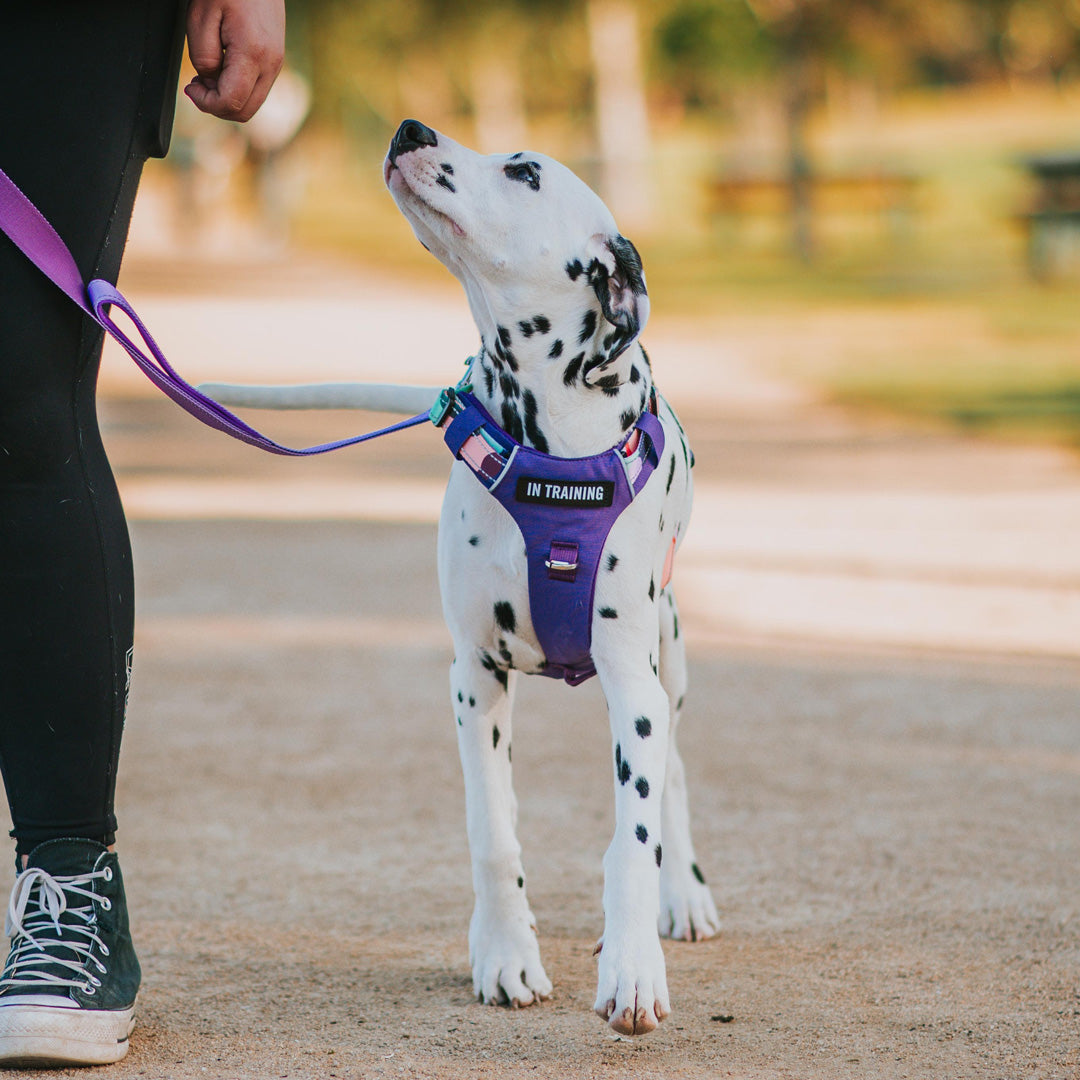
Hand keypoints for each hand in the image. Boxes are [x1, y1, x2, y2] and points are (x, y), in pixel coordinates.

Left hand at [184, 0, 285, 121]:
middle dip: (217, 106)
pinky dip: (238, 88)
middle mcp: (271, 64)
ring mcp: (276, 64)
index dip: (206, 103)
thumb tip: (210, 81)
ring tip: (208, 74)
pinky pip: (256, 88)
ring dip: (227, 98)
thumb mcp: (201, 17)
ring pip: (252, 103)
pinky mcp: (275, 59)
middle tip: (197, 85)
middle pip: (245, 111)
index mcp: (253, 54)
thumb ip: (203, 56)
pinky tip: (223, 69)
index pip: (231, 102)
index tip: (190, 87)